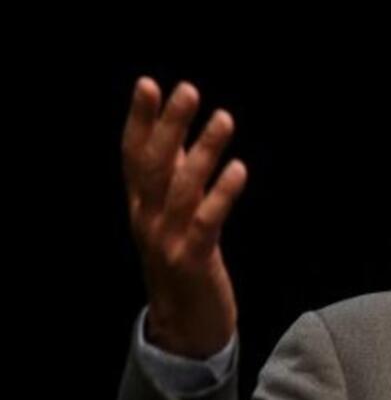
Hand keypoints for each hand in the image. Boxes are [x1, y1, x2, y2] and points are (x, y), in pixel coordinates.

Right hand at [122, 77, 246, 357]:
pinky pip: (206, 223)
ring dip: (202, 152)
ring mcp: (167, 241)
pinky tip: (239, 169)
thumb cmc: (182, 258)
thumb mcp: (170, 214)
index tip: (148, 84)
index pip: (133, 156)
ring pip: (182, 190)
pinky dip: (221, 194)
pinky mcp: (193, 260)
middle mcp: (147, 219)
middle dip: (169, 126)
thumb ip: (171, 175)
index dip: (139, 120)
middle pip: (154, 166)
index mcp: (141, 205)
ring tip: (224, 119)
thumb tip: (173, 132)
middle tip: (188, 90)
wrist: (184, 325)